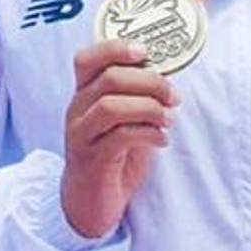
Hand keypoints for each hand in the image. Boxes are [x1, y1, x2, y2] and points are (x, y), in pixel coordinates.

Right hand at [60, 39, 177, 238]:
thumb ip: (136, 97)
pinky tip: (162, 140)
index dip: (115, 48)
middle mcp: (77, 110)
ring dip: (149, 108)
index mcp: (84, 94)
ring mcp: (81, 135)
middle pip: (108, 79)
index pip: (87, 59)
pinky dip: (147, 134)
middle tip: (173, 95)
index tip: (145, 51)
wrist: (90, 202)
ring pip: (110, 106)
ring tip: (169, 119)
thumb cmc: (112, 155)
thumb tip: (168, 75)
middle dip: (148, 81)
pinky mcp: (91, 160)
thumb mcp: (123, 120)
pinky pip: (118, 138)